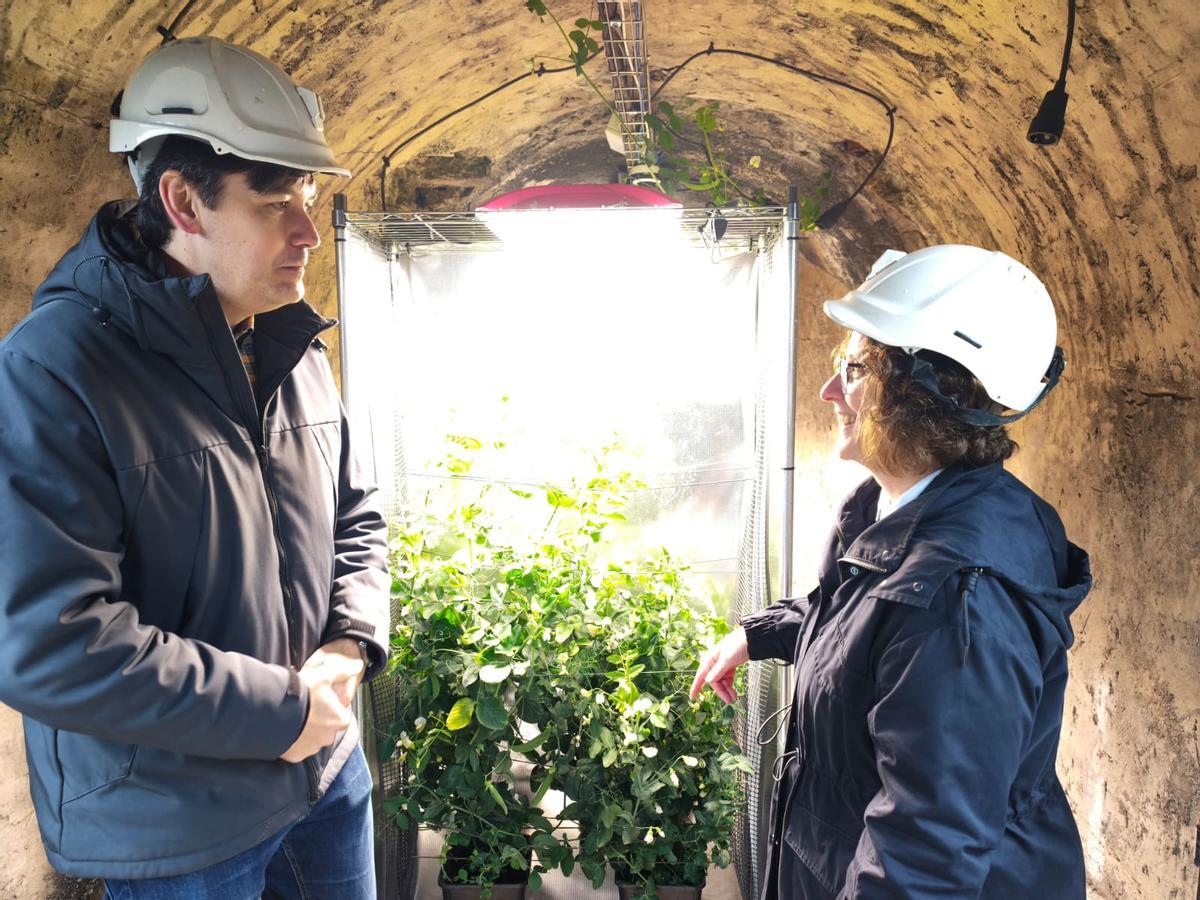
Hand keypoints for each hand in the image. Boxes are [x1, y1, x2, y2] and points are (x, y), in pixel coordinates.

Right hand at [279, 640, 364, 762]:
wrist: (272, 710)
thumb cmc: (303, 691)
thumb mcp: (325, 674)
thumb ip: (344, 671)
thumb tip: (359, 664)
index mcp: (340, 720)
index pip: (341, 713)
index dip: (332, 704)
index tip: (320, 698)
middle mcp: (329, 738)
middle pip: (327, 727)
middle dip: (319, 719)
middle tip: (305, 706)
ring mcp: (311, 749)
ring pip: (313, 738)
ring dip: (307, 730)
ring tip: (294, 717)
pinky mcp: (295, 756)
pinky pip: (297, 748)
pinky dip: (294, 741)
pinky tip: (287, 728)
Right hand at [689, 626, 749, 704]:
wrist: (751, 639)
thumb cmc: (737, 644)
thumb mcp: (727, 658)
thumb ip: (718, 670)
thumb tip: (707, 681)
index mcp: (710, 659)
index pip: (701, 676)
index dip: (696, 687)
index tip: (692, 697)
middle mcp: (714, 663)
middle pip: (714, 681)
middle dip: (721, 691)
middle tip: (729, 700)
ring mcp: (722, 665)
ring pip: (721, 682)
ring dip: (726, 690)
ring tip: (733, 698)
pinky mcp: (729, 666)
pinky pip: (727, 679)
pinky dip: (730, 686)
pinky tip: (733, 692)